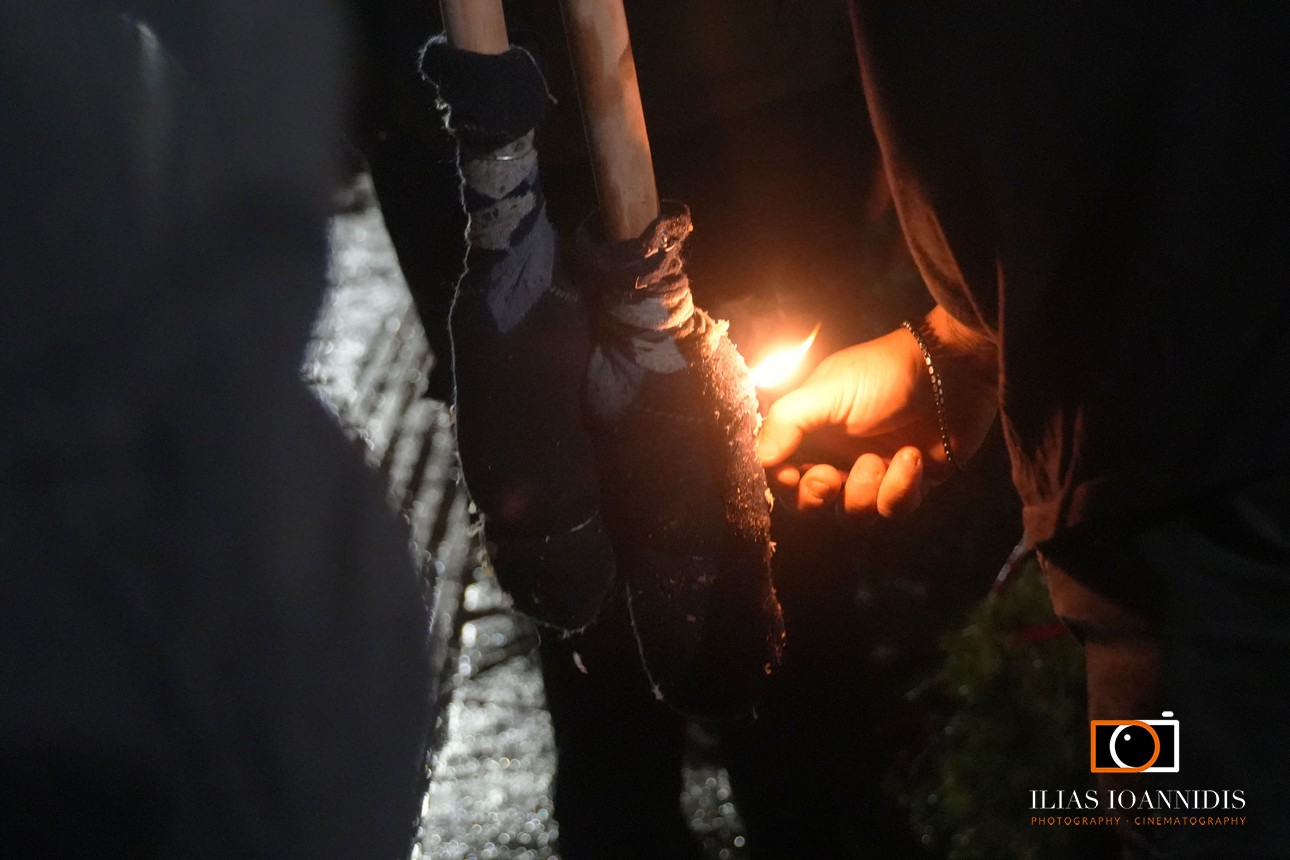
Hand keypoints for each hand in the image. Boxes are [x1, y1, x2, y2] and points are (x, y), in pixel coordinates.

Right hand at [756, 309, 996, 519]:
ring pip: (853, 515)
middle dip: (818, 497)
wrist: (953, 370)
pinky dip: (901, 487)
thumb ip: (787, 421)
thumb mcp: (828, 391)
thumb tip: (760, 458)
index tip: (792, 476)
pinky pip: (893, 509)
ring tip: (882, 458)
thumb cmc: (885, 373)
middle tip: (832, 478)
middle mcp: (837, 455)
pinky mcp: (909, 484)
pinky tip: (913, 457)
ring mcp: (873, 472)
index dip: (782, 484)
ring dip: (865, 491)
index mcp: (811, 431)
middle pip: (811, 504)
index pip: (780, 473)